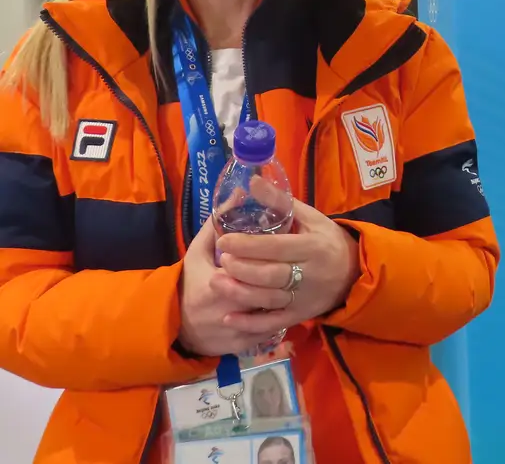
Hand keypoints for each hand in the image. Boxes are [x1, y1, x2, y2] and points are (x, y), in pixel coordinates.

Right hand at [177, 220, 292, 356]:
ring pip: (270, 314)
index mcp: (215, 284)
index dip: (267, 257)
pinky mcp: (240, 345)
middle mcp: (227, 310)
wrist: (172, 325)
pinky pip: (267, 331)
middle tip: (297, 262)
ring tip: (298, 280)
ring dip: (284, 298)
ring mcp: (235, 330)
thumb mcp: (197, 252)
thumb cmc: (188, 282)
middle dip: (281, 278)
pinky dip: (278, 317)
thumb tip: (240, 192)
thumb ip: (217, 224)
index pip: (249, 269)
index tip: (282, 245)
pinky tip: (288, 302)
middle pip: (264, 292)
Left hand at [213, 200, 360, 337]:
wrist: (353, 273)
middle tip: (220, 260)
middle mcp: (309, 274)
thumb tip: (252, 181)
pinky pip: (273, 323)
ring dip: (240, 293)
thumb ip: (280, 201)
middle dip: (242, 269)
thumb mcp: (311, 217)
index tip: (223, 241)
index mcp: (313, 247)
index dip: (248, 245)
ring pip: (269, 299)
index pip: (277, 247)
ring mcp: (304, 298)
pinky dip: (250, 323)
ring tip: (216, 282)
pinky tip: (228, 317)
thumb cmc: (327, 240)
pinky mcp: (299, 316)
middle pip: (271, 275)